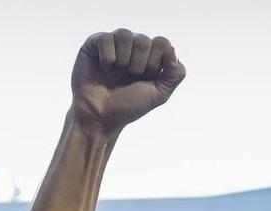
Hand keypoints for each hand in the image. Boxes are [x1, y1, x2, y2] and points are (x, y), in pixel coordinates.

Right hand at [70, 29, 185, 136]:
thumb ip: (174, 75)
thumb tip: (173, 51)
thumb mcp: (158, 95)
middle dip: (139, 65)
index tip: (146, 78)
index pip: (163, 43)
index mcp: (151, 57)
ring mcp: (115, 43)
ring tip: (116, 73)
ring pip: (125, 35)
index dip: (155, 63)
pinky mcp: (95, 43)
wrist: (100, 116)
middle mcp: (134, 48)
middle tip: (129, 77)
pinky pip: (107, 39)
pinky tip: (104, 69)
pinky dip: (107, 58)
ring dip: (123, 60)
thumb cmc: (128, 106)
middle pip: (144, 40)